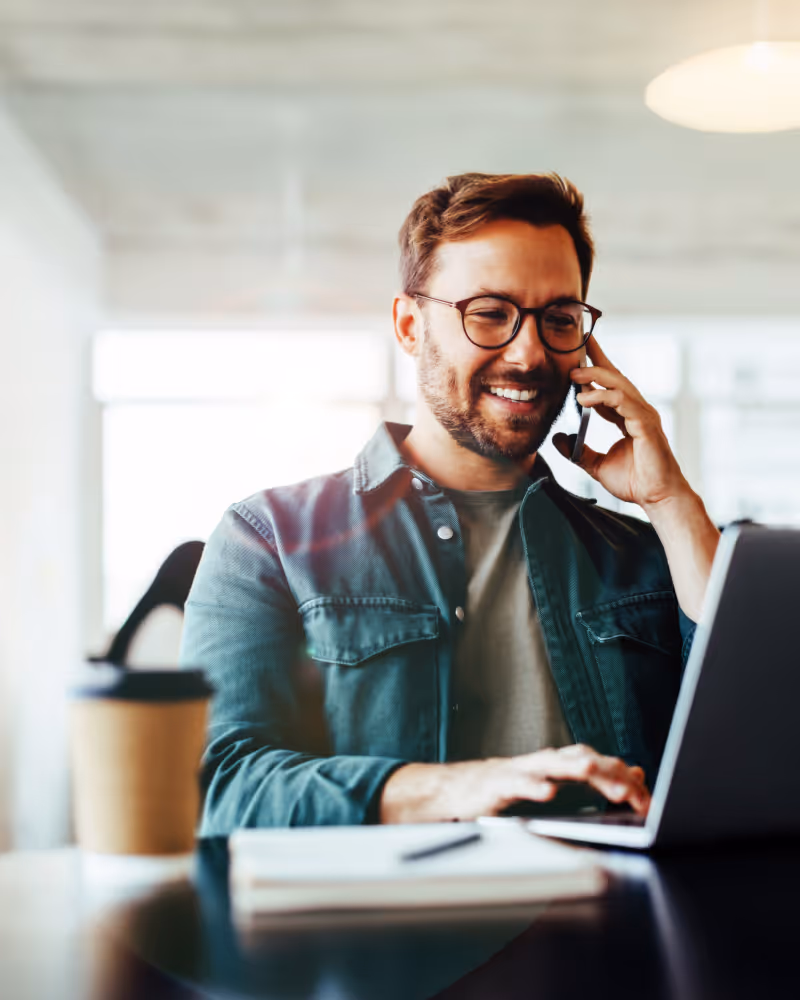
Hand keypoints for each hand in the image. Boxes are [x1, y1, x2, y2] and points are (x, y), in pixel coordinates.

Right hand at [379, 744, 649, 822]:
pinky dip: (532, 787)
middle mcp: (543, 762)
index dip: (625, 780)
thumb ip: (594, 777)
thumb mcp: (555, 783)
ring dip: (573, 767)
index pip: (600, 765)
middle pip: (581, 759)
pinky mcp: (497, 784)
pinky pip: (517, 783)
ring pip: (551, 764)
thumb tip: (635, 772)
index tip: (648, 802)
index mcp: (560, 764)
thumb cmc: (506, 787)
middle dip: (607, 774)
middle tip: (632, 792)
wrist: (456, 790)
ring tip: (593, 773)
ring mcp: (520, 770)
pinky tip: (547, 794)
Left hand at [553, 337, 689, 509]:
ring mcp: (643, 415)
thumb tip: (557, 438)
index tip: (578, 352)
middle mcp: (637, 411)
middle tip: (575, 347)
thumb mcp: (596, 465)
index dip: (594, 368)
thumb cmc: (636, 482)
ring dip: (595, 376)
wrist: (657, 498)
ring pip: (619, 384)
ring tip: (573, 374)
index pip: (609, 386)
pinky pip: (623, 402)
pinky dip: (602, 397)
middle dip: (596, 358)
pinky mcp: (646, 424)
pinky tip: (583, 398)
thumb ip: (577, 451)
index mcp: (627, 416)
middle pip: (615, 376)